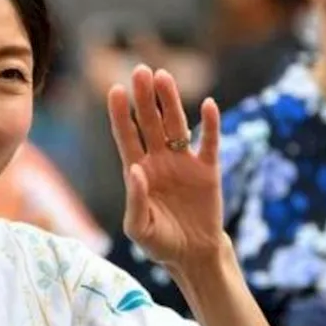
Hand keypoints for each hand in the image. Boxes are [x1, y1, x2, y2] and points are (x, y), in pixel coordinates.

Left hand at [108, 66, 225, 270]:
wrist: (193, 256)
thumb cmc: (160, 243)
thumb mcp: (139, 228)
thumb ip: (134, 200)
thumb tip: (135, 169)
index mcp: (138, 171)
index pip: (126, 136)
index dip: (121, 114)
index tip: (115, 90)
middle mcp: (159, 160)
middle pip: (150, 122)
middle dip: (144, 97)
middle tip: (140, 70)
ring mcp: (183, 162)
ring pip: (176, 125)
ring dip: (170, 101)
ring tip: (164, 76)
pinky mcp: (208, 169)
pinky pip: (209, 142)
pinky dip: (210, 124)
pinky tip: (208, 105)